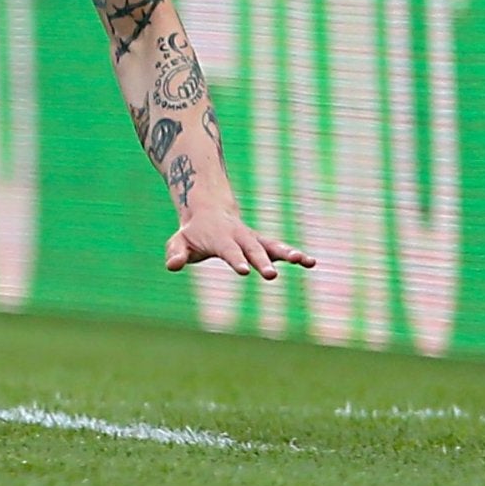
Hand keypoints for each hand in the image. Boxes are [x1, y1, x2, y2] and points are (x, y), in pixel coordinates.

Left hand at [166, 208, 314, 278]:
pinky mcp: (263, 243)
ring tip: (305, 261)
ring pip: (272, 245)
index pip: (228, 251)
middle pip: (252, 249)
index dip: (236, 260)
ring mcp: (253, 239)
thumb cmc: (193, 232)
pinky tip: (311, 262)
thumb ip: (176, 253)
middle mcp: (240, 237)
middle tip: (271, 275)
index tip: (244, 271)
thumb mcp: (179, 241)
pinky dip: (295, 254)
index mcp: (219, 238)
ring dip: (287, 253)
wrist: (208, 210)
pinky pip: (280, 248)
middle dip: (262, 261)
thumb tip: (172, 266)